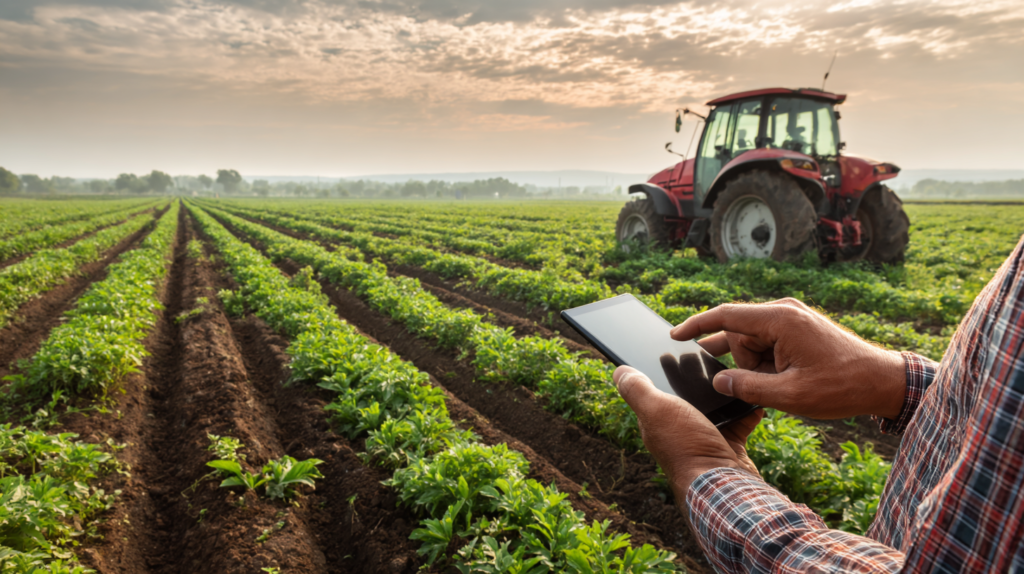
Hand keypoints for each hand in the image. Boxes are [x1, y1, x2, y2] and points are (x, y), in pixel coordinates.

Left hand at [613, 365, 763, 513]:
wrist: (725, 483)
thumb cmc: (687, 446)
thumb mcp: (656, 410)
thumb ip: (638, 390)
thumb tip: (618, 371)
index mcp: (656, 420)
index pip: (653, 389)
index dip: (659, 369)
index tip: (670, 347)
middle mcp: (677, 428)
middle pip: (686, 394)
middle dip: (697, 376)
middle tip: (710, 354)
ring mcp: (703, 436)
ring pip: (714, 404)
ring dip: (723, 390)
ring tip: (733, 370)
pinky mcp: (728, 443)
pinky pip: (738, 420)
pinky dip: (745, 409)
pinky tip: (751, 397)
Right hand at [672, 298, 906, 419]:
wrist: (884, 382)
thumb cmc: (842, 387)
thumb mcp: (790, 395)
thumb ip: (747, 388)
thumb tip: (719, 381)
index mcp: (780, 320)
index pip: (725, 315)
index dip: (696, 325)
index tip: (674, 336)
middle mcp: (784, 312)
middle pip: (739, 335)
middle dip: (742, 364)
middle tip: (767, 388)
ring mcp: (793, 319)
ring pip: (753, 342)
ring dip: (757, 367)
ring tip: (782, 387)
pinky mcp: (799, 329)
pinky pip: (768, 344)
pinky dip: (767, 364)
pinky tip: (780, 382)